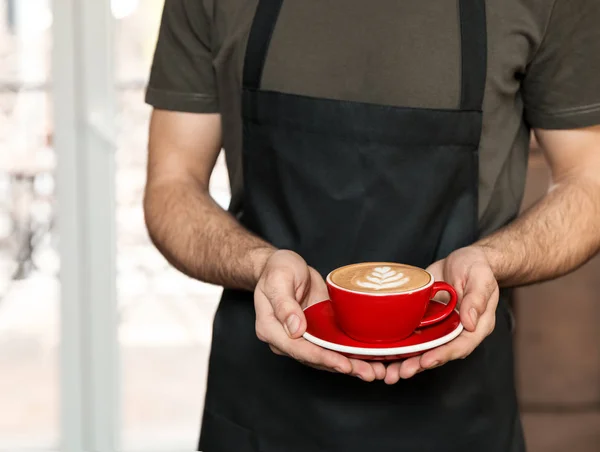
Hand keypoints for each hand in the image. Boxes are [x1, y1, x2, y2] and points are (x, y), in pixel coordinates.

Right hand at [254, 250, 385, 380]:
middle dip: (343, 367)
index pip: (298, 349)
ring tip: (375, 371)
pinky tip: (369, 359)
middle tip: (369, 373)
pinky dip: (350, 354)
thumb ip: (284, 304)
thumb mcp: (278, 280)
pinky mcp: (316, 333)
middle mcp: (285, 339)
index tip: (343, 364)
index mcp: (271, 329)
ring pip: (326, 356)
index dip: (322, 358)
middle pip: (315, 358)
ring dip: (351, 365)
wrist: (284, 265)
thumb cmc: (278, 269)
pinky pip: (332, 346)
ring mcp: (302, 338)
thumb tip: (295, 329)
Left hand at [384, 246, 498, 383]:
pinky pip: (412, 334)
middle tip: (401, 372)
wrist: (462, 260)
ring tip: (388, 372)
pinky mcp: (424, 319)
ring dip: (406, 361)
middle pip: (438, 353)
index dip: (442, 355)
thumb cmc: (476, 267)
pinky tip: (383, 353)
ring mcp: (438, 327)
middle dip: (419, 365)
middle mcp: (455, 331)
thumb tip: (470, 322)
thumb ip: (476, 299)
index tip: (426, 361)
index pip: (460, 346)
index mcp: (474, 326)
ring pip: (422, 348)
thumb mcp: (480, 278)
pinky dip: (399, 345)